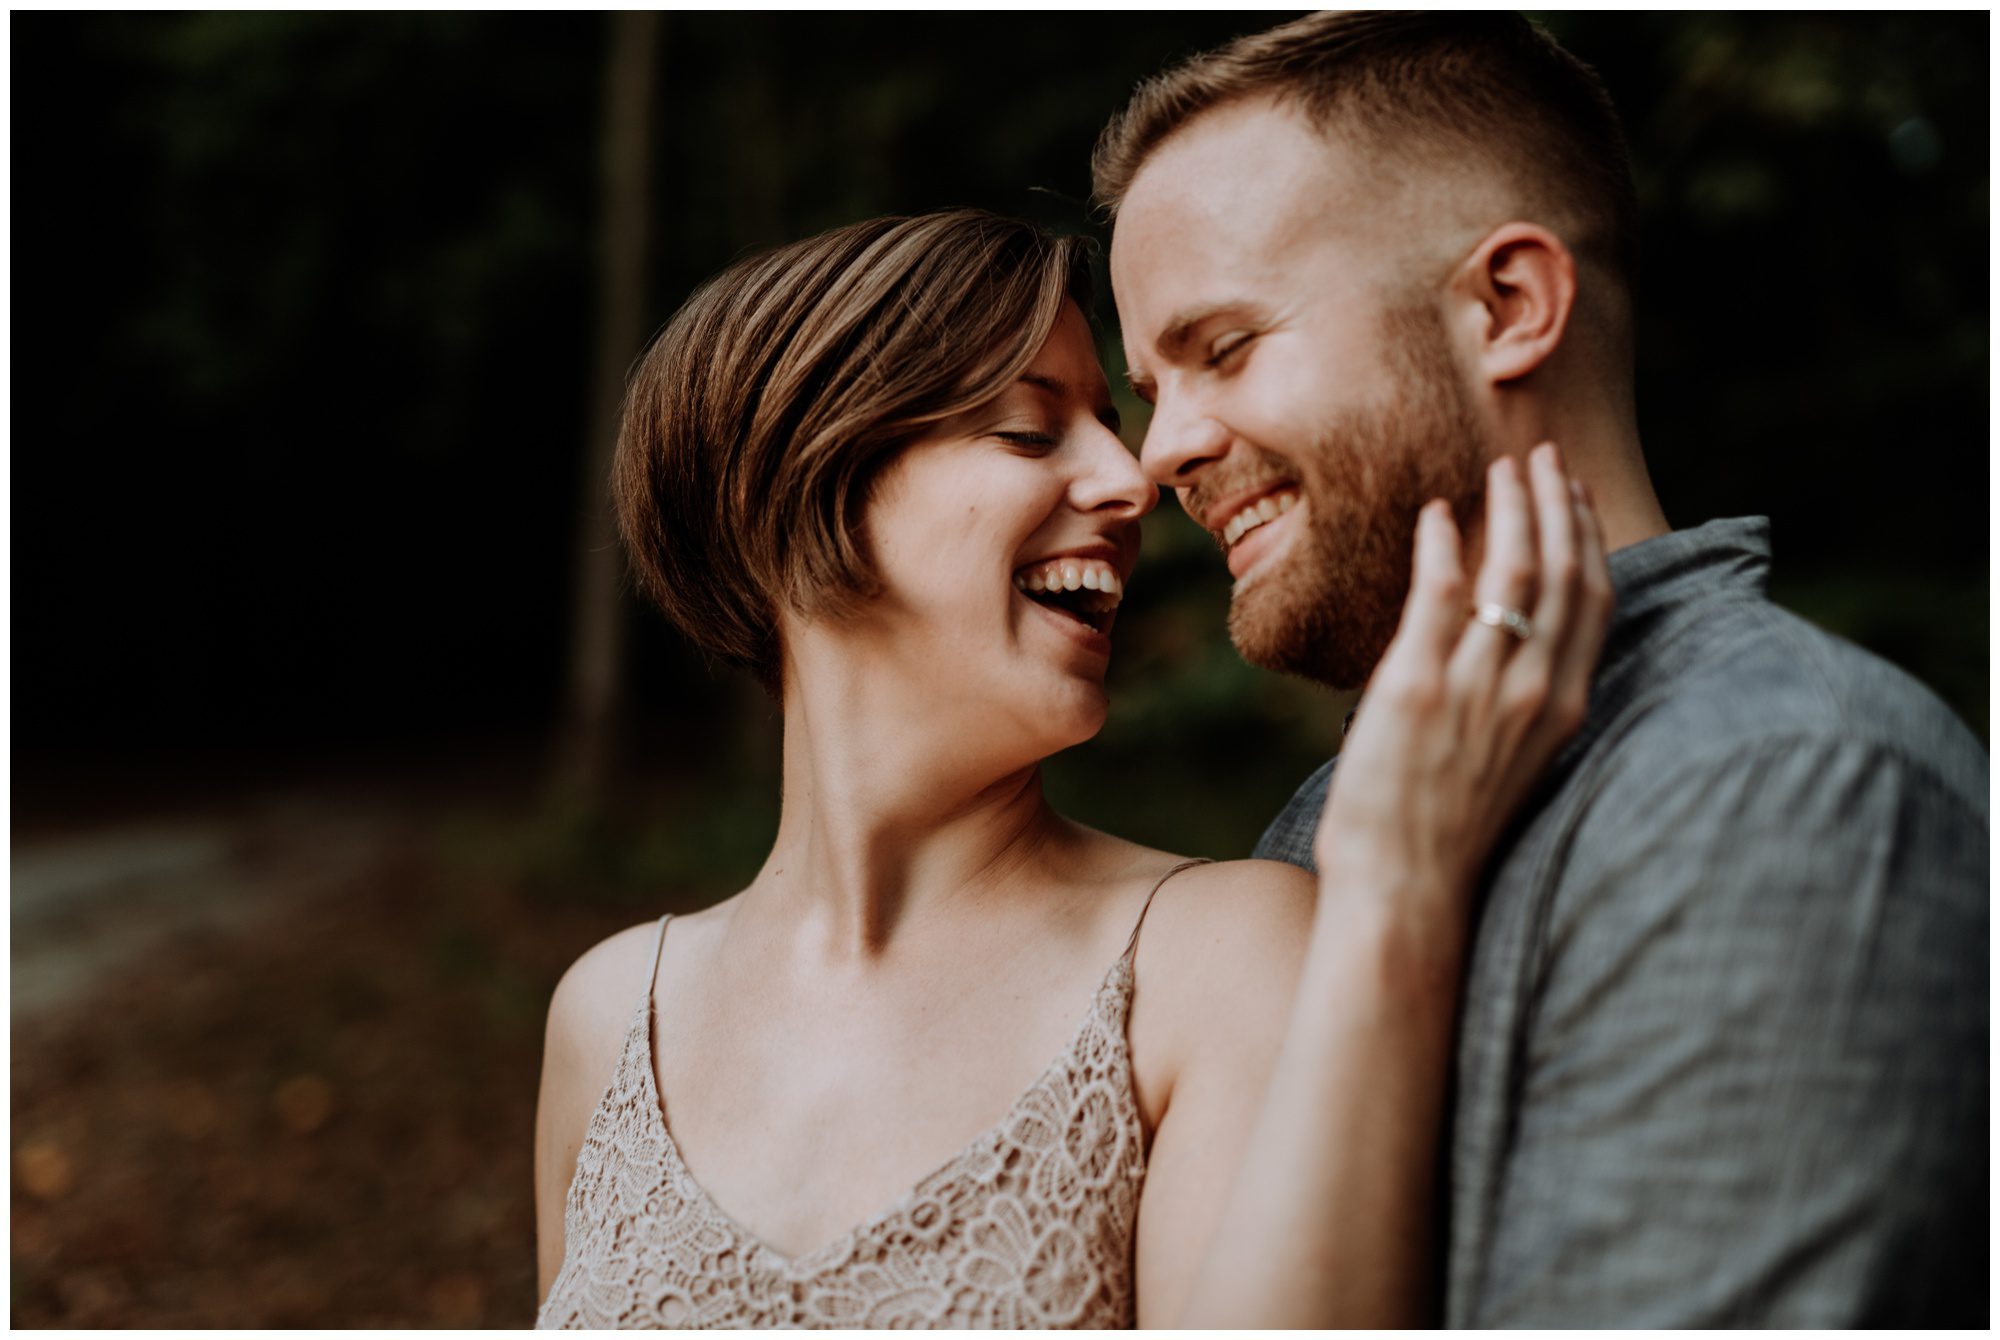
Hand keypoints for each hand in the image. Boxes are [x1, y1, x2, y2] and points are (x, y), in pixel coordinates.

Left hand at [1313, 443, 1612, 918]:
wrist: (1407, 888)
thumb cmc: (1447, 832)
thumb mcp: (1510, 762)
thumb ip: (1518, 703)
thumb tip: (1503, 652)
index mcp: (1563, 709)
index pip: (1593, 602)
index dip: (1588, 539)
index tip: (1574, 495)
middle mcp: (1533, 691)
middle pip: (1563, 573)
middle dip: (1556, 504)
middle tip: (1541, 458)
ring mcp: (1478, 687)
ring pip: (1512, 571)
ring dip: (1510, 508)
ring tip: (1499, 469)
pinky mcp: (1417, 686)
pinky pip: (1439, 593)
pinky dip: (1441, 543)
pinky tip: (1435, 514)